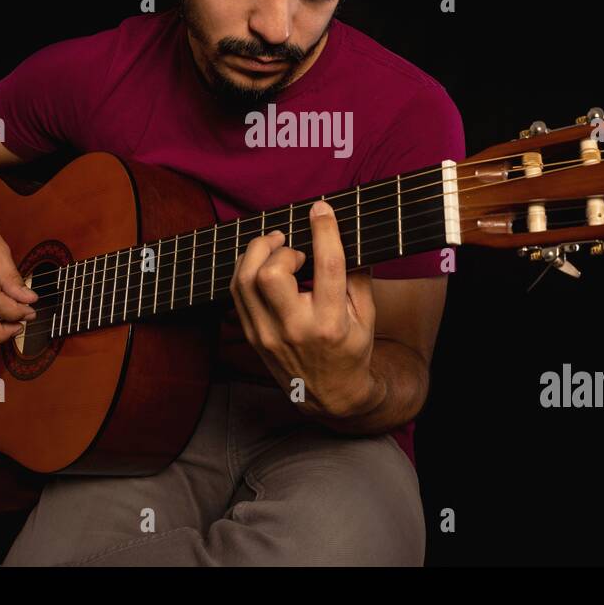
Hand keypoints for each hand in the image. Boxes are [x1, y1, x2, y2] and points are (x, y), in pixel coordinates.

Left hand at [229, 200, 381, 418]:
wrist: (330, 394)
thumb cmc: (351, 348)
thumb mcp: (366, 315)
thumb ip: (357, 275)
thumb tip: (345, 234)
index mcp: (330, 323)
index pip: (325, 267)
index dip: (324, 231)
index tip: (321, 209)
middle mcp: (295, 329)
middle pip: (270, 274)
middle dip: (280, 248)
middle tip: (293, 246)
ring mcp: (268, 334)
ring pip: (244, 280)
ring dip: (257, 253)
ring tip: (275, 246)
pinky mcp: (252, 335)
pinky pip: (237, 293)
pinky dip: (246, 269)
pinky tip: (262, 263)